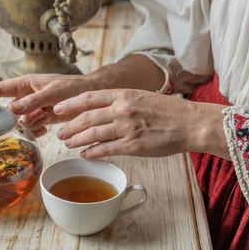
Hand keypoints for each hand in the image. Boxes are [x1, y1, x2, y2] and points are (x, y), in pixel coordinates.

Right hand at [0, 73, 103, 136]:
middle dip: (15, 118)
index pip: (0, 89)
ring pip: (20, 122)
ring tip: (45, 116)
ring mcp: (33, 108)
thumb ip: (33, 100)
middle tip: (27, 118)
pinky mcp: (41, 119)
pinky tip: (46, 129)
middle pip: (7, 110)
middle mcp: (26, 96)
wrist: (89, 97)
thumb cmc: (73, 87)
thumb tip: (12, 109)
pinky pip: (31, 129)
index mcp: (25, 84)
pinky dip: (37, 131)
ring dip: (30, 123)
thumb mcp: (53, 92)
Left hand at [54, 89, 229, 158]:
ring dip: (77, 140)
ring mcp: (127, 127)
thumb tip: (103, 108)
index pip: (88, 97)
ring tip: (68, 144)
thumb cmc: (169, 111)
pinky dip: (92, 153)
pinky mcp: (133, 145)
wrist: (190, 123)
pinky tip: (85, 155)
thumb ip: (121, 101)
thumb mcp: (142, 97)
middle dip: (69, 126)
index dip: (70, 104)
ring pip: (92, 134)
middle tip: (60, 133)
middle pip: (86, 117)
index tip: (58, 109)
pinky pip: (106, 149)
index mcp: (124, 94)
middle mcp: (122, 109)